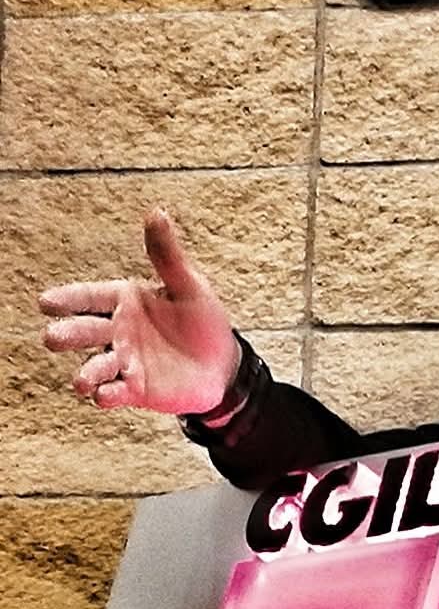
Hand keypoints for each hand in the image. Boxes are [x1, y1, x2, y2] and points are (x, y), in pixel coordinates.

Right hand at [40, 209, 240, 414]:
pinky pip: (116, 392)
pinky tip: (103, 396)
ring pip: (95, 366)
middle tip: (52, 339)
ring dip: (85, 373)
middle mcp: (118, 330)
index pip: (91, 296)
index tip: (46, 302)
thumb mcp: (190, 287)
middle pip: (84, 331)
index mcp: (125, 300)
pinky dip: (107, 395)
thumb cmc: (204, 323)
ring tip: (80, 381)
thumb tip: (156, 213)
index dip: (69, 300)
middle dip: (67, 335)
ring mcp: (124, 361)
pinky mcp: (135, 388)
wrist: (222, 366)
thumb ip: (168, 256)